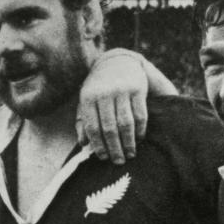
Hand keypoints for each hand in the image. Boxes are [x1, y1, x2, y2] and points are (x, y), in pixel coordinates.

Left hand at [75, 50, 148, 164]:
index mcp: (88, 97)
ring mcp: (122, 90)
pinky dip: (140, 130)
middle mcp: (104, 93)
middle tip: (119, 162)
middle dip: (114, 148)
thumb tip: (83, 144)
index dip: (98, 145)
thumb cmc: (99, 88)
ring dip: (128, 143)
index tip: (104, 158)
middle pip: (109, 128)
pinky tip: (139, 139)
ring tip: (130, 154)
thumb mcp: (87, 100)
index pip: (93, 127)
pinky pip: (140, 115)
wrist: (118, 62)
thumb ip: (83, 121)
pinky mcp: (138, 89)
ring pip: (126, 123)